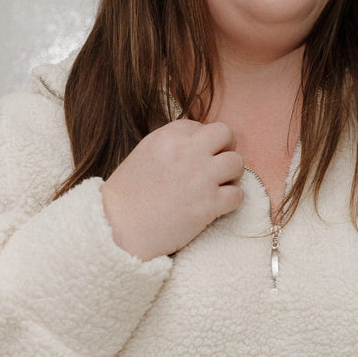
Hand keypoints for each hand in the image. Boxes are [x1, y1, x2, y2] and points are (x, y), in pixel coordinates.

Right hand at [100, 119, 244, 260]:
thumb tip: (197, 146)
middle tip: (218, 166)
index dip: (201, 143)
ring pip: (237, 162)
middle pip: (225, 133)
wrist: (119, 230)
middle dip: (226, 148)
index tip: (193, 160)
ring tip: (218, 187)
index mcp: (168, 137)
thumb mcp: (144, 156)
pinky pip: (238, 194)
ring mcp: (201, 177)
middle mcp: (187, 151)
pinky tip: (217, 207)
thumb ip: (171, 147)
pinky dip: (232, 201)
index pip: (199, 127)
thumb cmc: (127, 198)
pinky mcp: (209, 204)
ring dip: (232, 175)